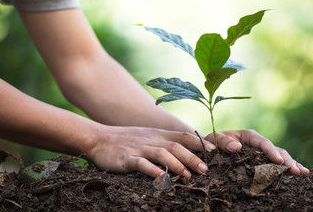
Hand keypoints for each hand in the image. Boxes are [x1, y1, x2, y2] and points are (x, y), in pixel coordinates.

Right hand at [85, 126, 214, 177]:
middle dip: (192, 157)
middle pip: (175, 146)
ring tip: (188, 176)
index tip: (214, 150)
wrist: (99, 138)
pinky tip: (161, 178)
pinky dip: (152, 171)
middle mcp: (151, 139)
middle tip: (206, 170)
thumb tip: (186, 154)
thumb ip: (165, 143)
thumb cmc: (126, 140)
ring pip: (161, 154)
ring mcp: (138, 149)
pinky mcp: (126, 159)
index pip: (182, 136)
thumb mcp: (148, 137)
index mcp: (158, 134)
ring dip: (176, 164)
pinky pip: (140, 164)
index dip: (199, 142)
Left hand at [205, 129, 308, 174]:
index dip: (271, 151)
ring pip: (279, 158)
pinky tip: (297, 176)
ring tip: (301, 173)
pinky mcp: (261, 163)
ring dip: (290, 164)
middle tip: (295, 171)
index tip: (278, 160)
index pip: (262, 142)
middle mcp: (257, 144)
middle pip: (275, 150)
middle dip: (286, 160)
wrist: (209, 150)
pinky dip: (286, 169)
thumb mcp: (214, 139)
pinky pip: (275, 166)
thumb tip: (237, 147)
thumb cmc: (211, 143)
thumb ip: (223, 141)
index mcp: (248, 136)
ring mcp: (260, 154)